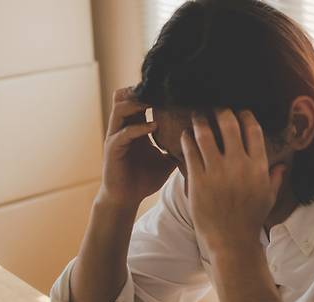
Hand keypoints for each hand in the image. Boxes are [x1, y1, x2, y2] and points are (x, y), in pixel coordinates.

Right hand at [98, 87, 176, 207]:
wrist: (127, 199)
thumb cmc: (144, 179)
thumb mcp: (167, 160)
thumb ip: (178, 148)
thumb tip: (200, 143)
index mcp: (135, 128)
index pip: (139, 101)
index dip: (153, 93)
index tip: (174, 89)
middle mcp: (123, 128)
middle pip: (125, 96)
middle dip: (143, 91)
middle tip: (164, 90)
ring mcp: (116, 137)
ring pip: (120, 108)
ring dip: (137, 103)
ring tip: (157, 102)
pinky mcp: (113, 149)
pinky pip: (124, 133)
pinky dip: (140, 128)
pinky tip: (155, 126)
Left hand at [180, 109, 285, 251]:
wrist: (232, 241)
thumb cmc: (251, 220)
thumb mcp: (268, 198)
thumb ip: (275, 178)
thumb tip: (283, 166)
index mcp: (258, 167)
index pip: (253, 131)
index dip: (245, 116)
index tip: (240, 111)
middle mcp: (239, 165)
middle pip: (229, 126)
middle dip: (221, 112)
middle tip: (215, 108)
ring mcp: (217, 172)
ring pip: (206, 135)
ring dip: (200, 121)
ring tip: (197, 116)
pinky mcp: (199, 180)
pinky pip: (191, 152)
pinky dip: (187, 139)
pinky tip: (186, 134)